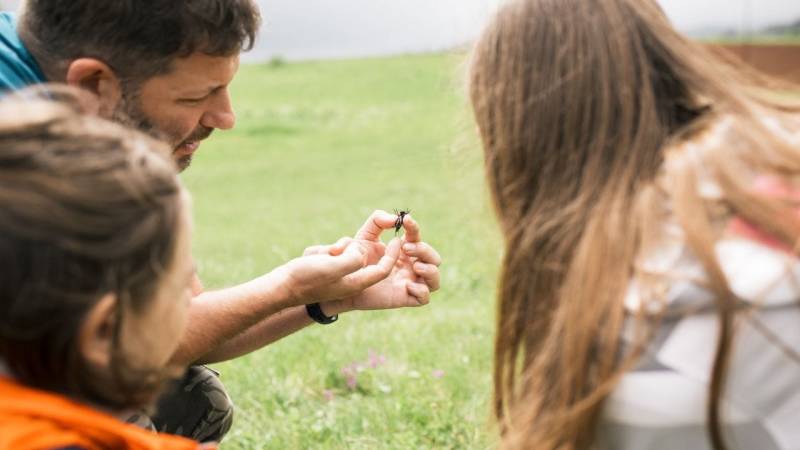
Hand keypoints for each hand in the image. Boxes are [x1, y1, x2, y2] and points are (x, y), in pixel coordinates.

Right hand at [276, 236, 401, 305]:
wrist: (281, 287)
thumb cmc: (304, 279)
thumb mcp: (330, 267)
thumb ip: (351, 259)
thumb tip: (362, 251)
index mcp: (357, 283)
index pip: (383, 269)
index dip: (393, 255)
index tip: (397, 239)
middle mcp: (351, 279)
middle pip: (366, 257)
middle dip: (356, 247)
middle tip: (340, 248)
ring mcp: (340, 274)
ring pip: (350, 251)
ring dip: (341, 246)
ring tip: (326, 253)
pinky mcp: (330, 268)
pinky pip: (338, 252)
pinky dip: (331, 248)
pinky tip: (318, 253)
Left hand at [304, 210, 441, 313]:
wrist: (344, 283)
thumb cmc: (356, 260)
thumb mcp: (365, 235)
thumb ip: (377, 220)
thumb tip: (395, 219)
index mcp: (405, 250)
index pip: (417, 237)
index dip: (414, 228)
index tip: (406, 221)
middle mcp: (411, 266)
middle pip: (434, 258)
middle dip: (424, 250)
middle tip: (406, 249)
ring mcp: (410, 282)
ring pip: (435, 279)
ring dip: (430, 270)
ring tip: (415, 266)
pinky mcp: (405, 298)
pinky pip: (424, 298)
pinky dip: (421, 290)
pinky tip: (407, 285)